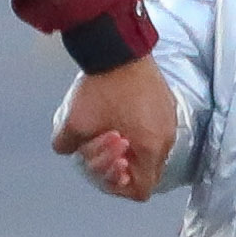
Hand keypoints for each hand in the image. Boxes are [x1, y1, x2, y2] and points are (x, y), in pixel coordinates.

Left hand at [54, 52, 174, 200]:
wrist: (119, 46)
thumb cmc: (103, 87)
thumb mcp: (75, 122)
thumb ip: (66, 145)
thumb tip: (66, 150)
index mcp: (150, 148)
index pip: (141, 190)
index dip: (119, 186)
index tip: (105, 168)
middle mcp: (166, 138)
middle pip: (145, 170)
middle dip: (120, 164)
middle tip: (103, 143)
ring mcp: (169, 119)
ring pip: (149, 149)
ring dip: (128, 146)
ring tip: (110, 127)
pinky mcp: (166, 102)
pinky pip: (153, 129)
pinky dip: (136, 129)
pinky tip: (117, 112)